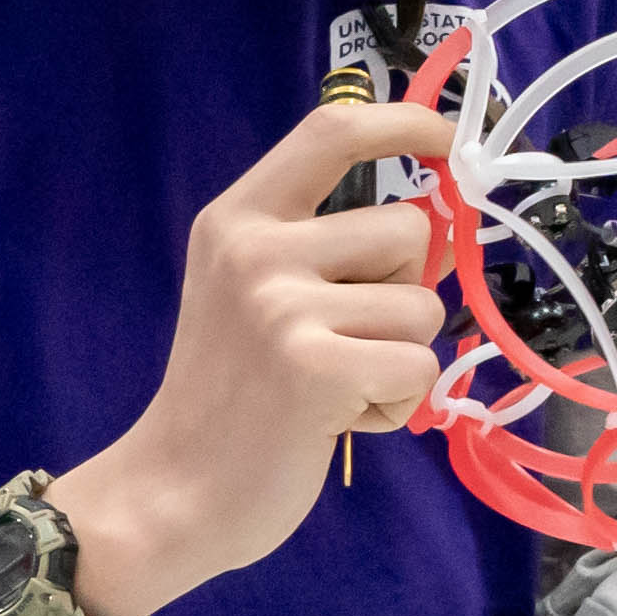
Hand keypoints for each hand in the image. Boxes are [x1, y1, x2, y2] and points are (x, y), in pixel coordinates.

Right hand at [58, 101, 455, 615]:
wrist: (173, 492)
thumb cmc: (233, 394)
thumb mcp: (254, 292)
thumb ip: (323, 246)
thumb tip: (434, 216)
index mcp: (238, 220)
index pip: (332, 131)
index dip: (404, 123)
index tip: (443, 138)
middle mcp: (256, 250)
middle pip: (411, 229)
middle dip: (403, 292)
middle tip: (341, 343)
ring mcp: (282, 308)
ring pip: (424, 307)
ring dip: (397, 357)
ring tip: (331, 387)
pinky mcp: (315, 368)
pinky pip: (420, 368)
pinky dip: (396, 405)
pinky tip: (337, 421)